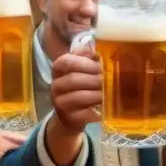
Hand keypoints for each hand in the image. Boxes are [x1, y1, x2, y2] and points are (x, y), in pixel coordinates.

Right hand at [46, 43, 101, 165]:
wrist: (71, 115)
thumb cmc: (81, 86)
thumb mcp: (83, 68)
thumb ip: (87, 56)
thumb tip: (97, 47)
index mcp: (58, 69)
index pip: (66, 61)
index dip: (84, 63)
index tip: (100, 66)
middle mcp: (55, 85)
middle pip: (74, 79)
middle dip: (95, 79)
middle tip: (109, 80)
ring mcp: (59, 103)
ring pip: (79, 97)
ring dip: (97, 94)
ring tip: (108, 93)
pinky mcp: (68, 118)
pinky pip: (83, 114)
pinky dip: (96, 111)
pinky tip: (104, 108)